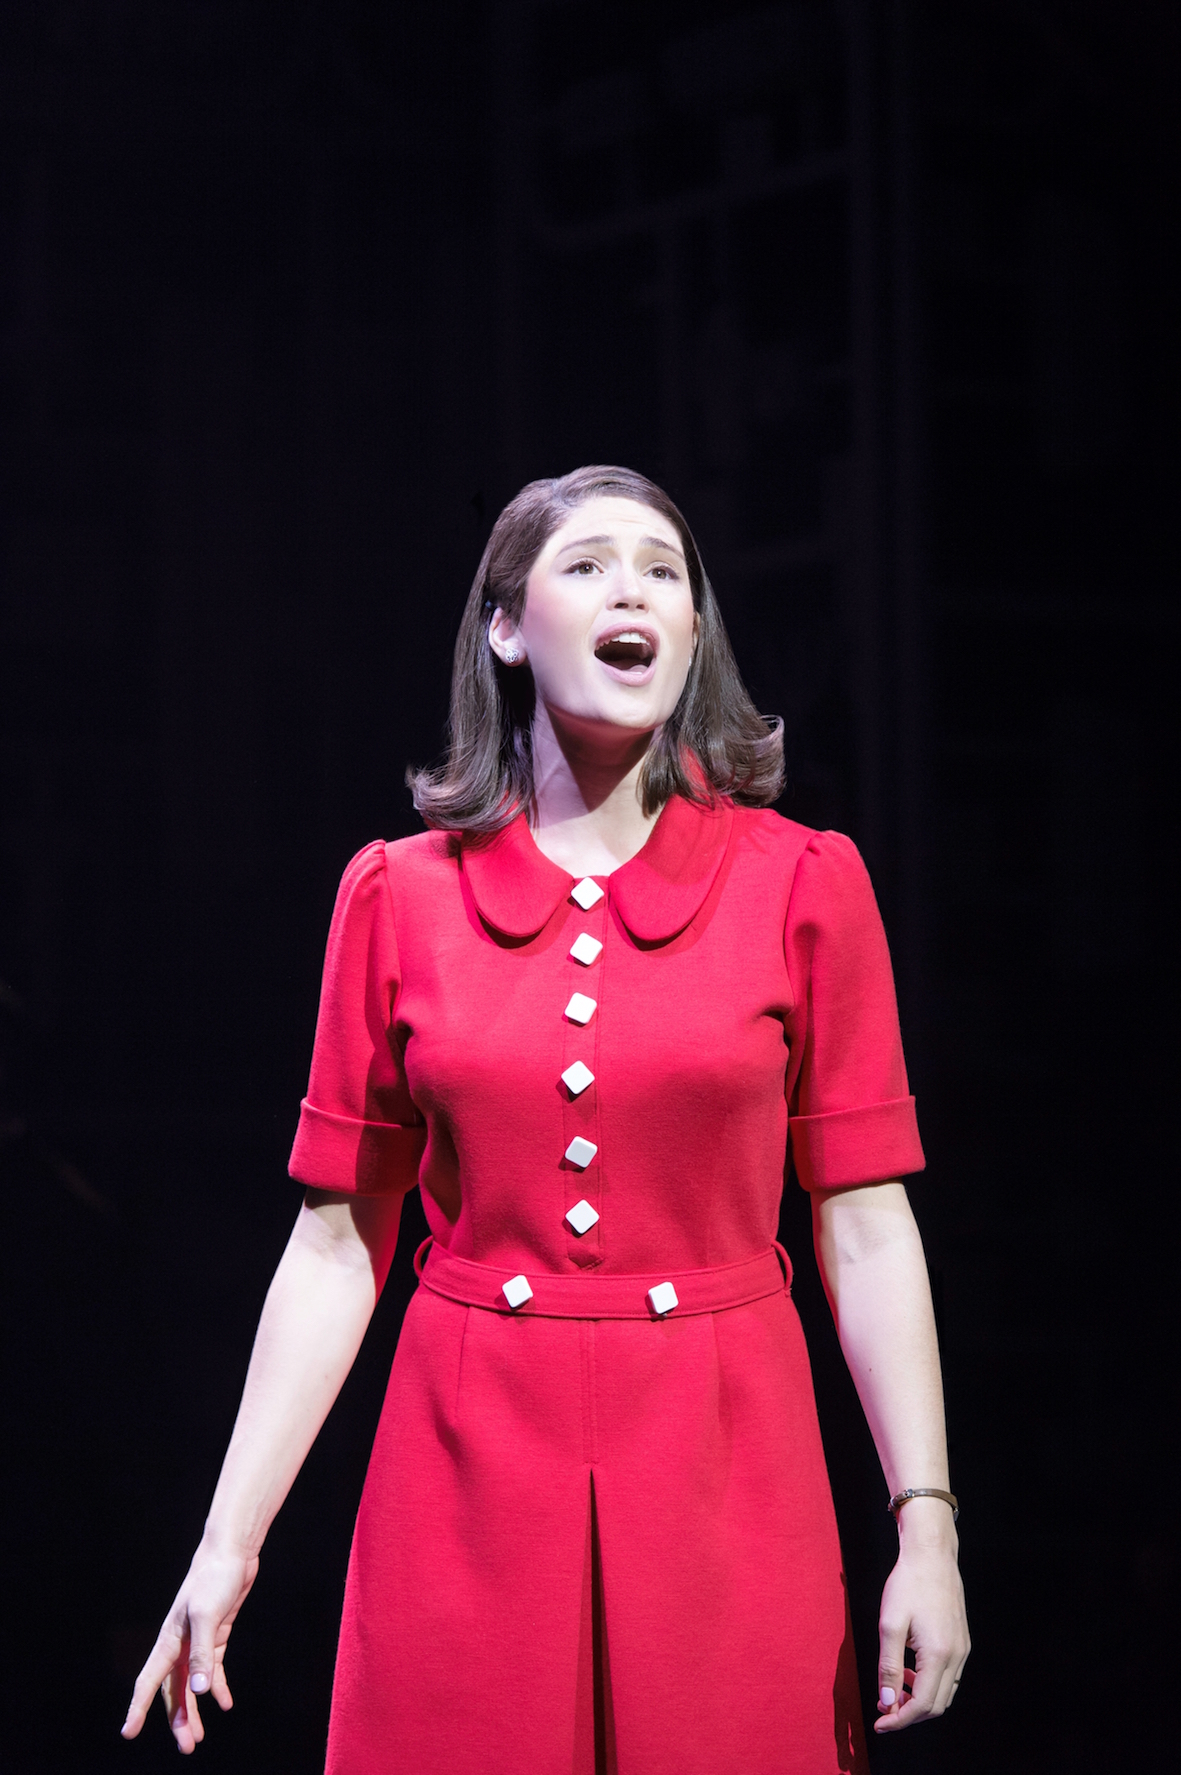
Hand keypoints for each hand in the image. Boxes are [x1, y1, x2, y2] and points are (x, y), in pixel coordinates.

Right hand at [121, 1540, 259, 1752]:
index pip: (149, 1681)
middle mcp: (179, 1645)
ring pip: (191, 1684)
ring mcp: (197, 1641)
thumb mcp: (208, 1615)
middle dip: (178, 1720)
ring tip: (199, 1738)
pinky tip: (225, 1703)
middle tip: (187, 1747)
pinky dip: (217, 1687)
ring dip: (195, 1710)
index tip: (129, 1732)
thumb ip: (202, 1652)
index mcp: (169, 1641)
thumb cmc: (214, 1579)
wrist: (231, 1552)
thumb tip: (198, 1691)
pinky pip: (212, 1669)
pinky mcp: (215, 1635)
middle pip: (174, 1690)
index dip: (139, 1707)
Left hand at [874, 1526, 969, 1732]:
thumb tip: (888, 1702)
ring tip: (894, 1689)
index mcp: (939, 1654)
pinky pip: (948, 1676)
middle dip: (909, 1714)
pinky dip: (929, 1683)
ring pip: (944, 1692)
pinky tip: (909, 1670)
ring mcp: (962, 1649)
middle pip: (937, 1705)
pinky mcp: (962, 1641)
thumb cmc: (908, 1584)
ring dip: (920, 1699)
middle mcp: (957, 1656)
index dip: (900, 1720)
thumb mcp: (890, 1624)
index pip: (923, 1705)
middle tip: (884, 1709)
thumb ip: (889, 1667)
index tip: (879, 1724)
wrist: (932, 1554)